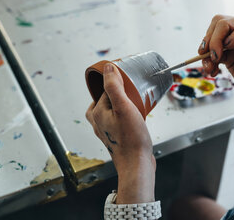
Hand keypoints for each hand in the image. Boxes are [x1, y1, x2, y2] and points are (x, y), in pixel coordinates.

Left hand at [86, 63, 155, 202]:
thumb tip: (108, 68)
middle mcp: (98, 123)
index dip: (118, 83)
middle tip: (130, 92)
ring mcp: (106, 132)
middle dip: (117, 94)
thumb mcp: (123, 107)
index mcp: (97, 113)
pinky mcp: (116, 138)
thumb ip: (114, 87)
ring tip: (133, 103)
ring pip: (110, 111)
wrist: (137, 164)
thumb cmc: (131, 138)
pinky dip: (124, 116)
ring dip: (120, 105)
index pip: (105, 90)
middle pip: (105, 100)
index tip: (130, 82)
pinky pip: (116, 122)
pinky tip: (135, 119)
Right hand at [199, 13, 233, 101]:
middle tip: (212, 59)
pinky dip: (208, 62)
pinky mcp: (228, 55)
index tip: (219, 56)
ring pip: (210, 40)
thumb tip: (227, 39)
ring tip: (209, 68)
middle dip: (209, 44)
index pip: (225, 23)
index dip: (218, 38)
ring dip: (206, 55)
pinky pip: (211, 54)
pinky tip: (213, 71)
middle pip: (215, 28)